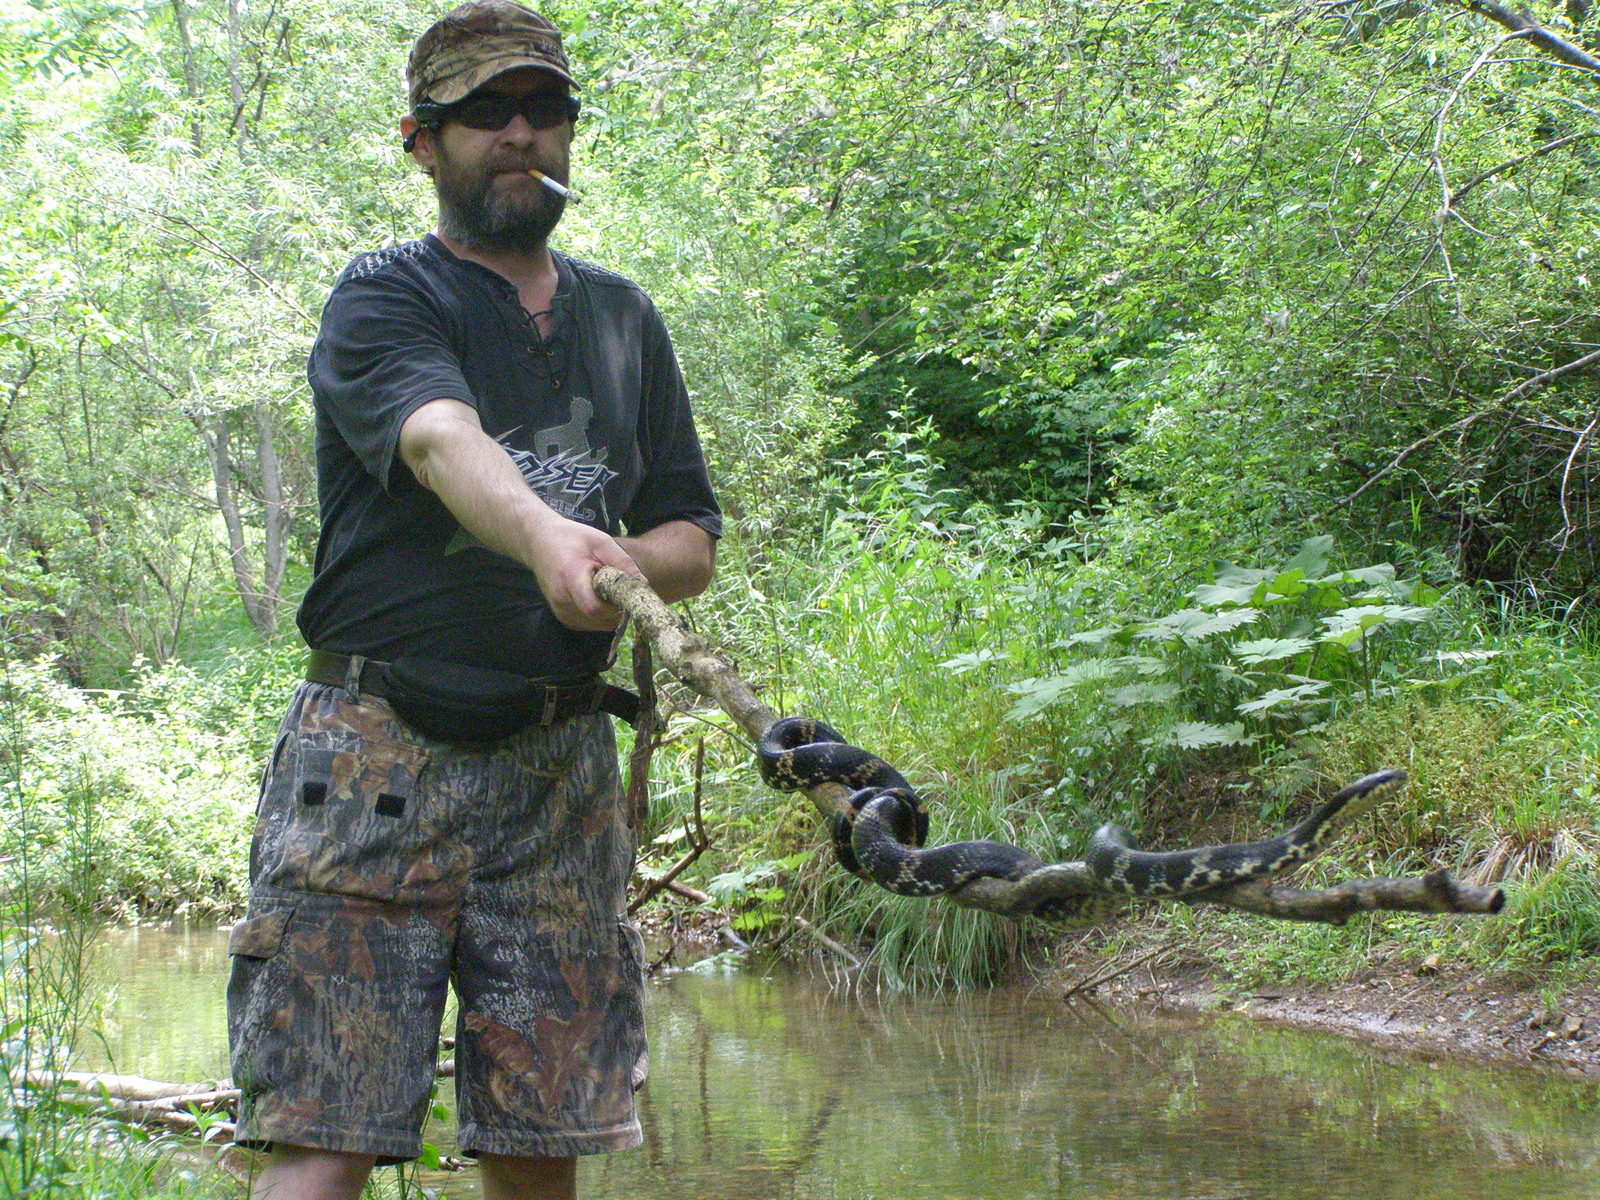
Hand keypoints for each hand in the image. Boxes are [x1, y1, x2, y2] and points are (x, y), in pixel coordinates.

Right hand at [525, 511, 642, 630]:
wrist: (539, 542)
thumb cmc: (572, 539)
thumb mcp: (601, 541)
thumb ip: (622, 562)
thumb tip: (643, 585)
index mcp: (570, 577)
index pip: (595, 608)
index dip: (616, 606)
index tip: (627, 593)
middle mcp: (562, 599)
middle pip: (599, 618)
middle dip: (617, 608)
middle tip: (619, 588)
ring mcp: (560, 611)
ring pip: (597, 625)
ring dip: (609, 612)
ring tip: (604, 588)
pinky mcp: (563, 618)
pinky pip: (590, 624)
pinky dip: (600, 616)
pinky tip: (597, 596)